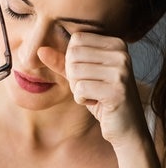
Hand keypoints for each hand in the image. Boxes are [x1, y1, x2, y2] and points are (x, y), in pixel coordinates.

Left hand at [38, 32, 148, 146]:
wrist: (127, 128)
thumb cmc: (101, 97)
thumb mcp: (80, 75)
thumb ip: (61, 61)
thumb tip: (40, 50)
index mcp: (115, 43)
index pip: (76, 40)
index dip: (72, 60)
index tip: (87, 74)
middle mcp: (121, 53)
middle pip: (73, 54)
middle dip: (73, 75)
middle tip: (90, 87)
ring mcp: (121, 71)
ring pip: (74, 71)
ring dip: (77, 88)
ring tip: (94, 95)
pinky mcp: (117, 90)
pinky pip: (80, 89)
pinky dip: (81, 99)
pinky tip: (97, 103)